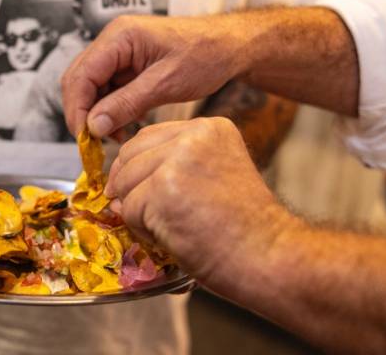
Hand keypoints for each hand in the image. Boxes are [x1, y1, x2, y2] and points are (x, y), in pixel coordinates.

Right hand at [61, 14, 247, 137]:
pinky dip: (110, 110)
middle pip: (79, 80)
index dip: (77, 109)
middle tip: (93, 143)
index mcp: (120, 37)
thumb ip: (127, 104)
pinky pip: (107, 90)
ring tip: (115, 137)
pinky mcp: (127, 65)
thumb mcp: (166, 83)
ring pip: (90, 88)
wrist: (231, 46)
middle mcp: (113, 41)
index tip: (84, 139)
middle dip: (82, 113)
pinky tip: (124, 127)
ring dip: (97, 114)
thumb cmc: (206, 55)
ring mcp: (118, 53)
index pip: (81, 75)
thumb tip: (93, 126)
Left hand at [106, 117, 297, 292]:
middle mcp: (194, 135)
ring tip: (171, 228)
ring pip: (125, 184)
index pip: (147, 137)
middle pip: (130, 155)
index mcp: (209, 128)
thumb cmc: (243, 229)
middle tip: (150, 215)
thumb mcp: (211, 177)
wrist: (269, 257)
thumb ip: (170, 167)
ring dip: (137, 212)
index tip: (142, 191)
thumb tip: (116, 182)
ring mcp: (178, 160)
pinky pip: (129, 210)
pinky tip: (172, 237)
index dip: (135, 167)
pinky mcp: (164, 188)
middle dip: (129, 188)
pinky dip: (142, 231)